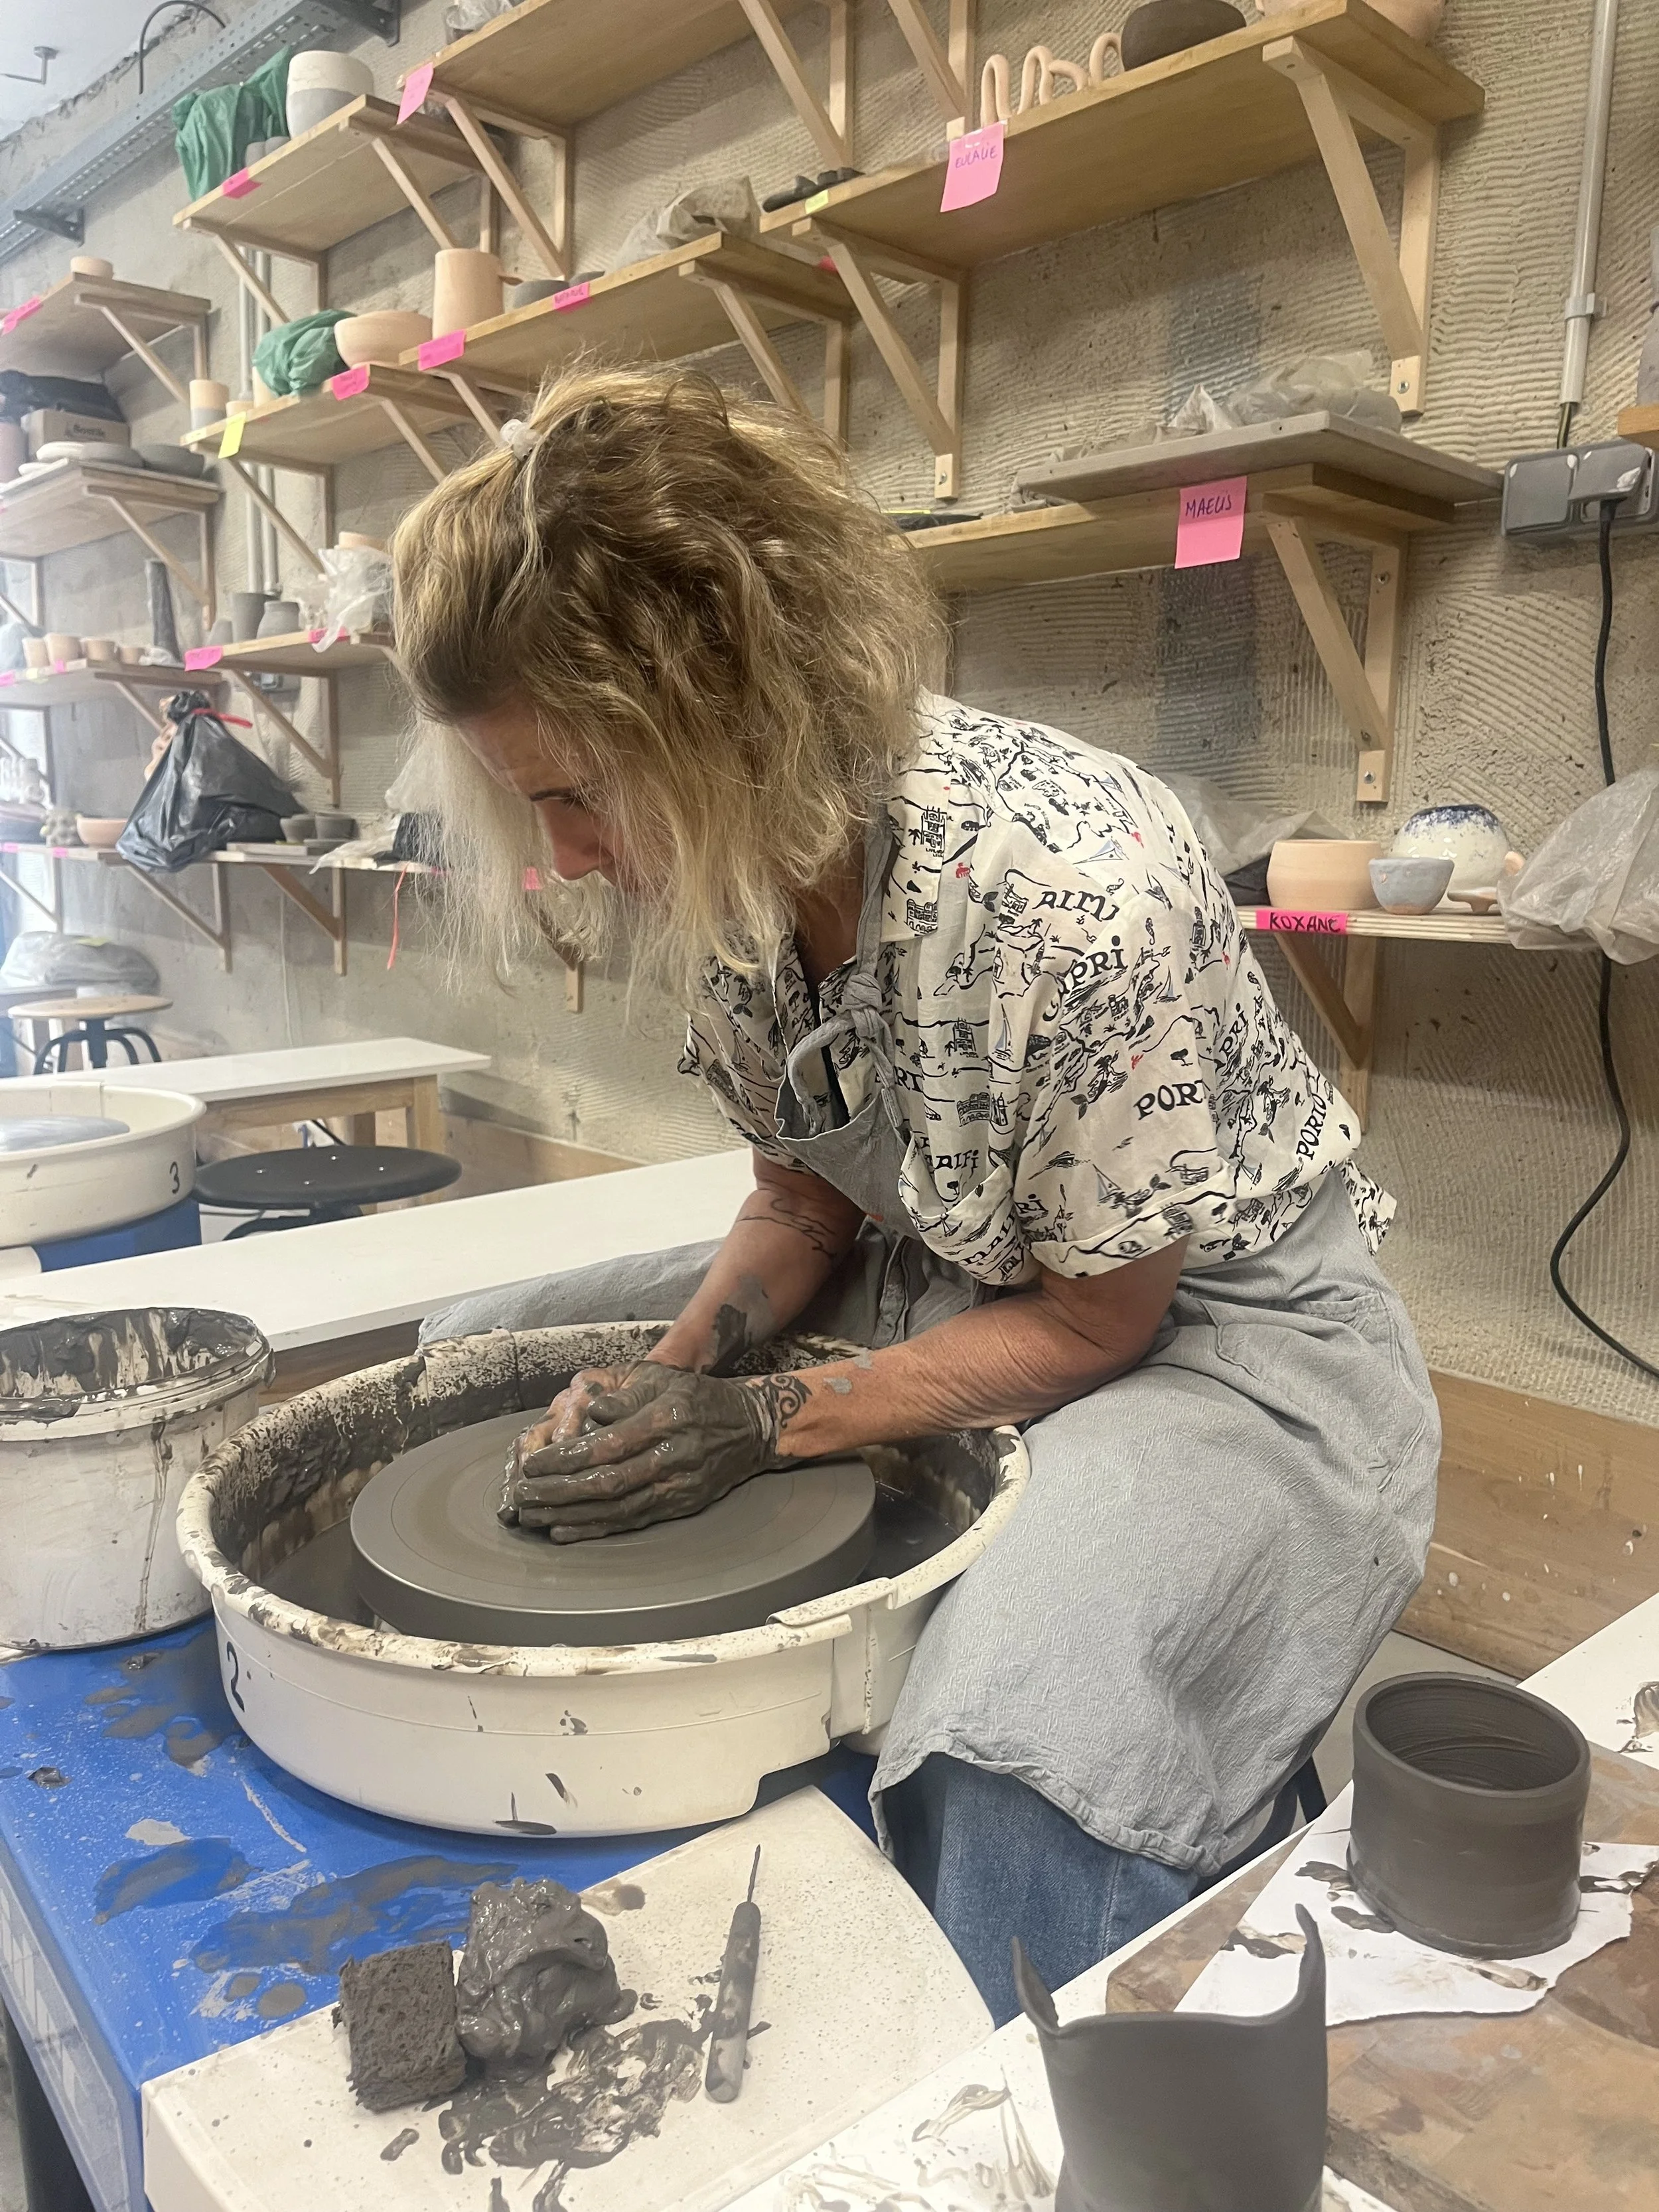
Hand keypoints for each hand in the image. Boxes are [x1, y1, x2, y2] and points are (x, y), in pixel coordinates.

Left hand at [500, 1362, 680, 1525]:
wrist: (750, 1428)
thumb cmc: (698, 1398)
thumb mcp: (665, 1379)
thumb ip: (626, 1396)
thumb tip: (591, 1411)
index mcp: (666, 1419)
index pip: (608, 1445)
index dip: (567, 1458)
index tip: (533, 1464)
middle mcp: (673, 1456)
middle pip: (607, 1482)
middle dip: (558, 1492)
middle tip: (523, 1495)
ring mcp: (677, 1486)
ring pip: (616, 1508)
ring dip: (570, 1515)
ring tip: (533, 1516)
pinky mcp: (679, 1506)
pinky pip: (631, 1522)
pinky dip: (595, 1529)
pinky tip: (564, 1531)